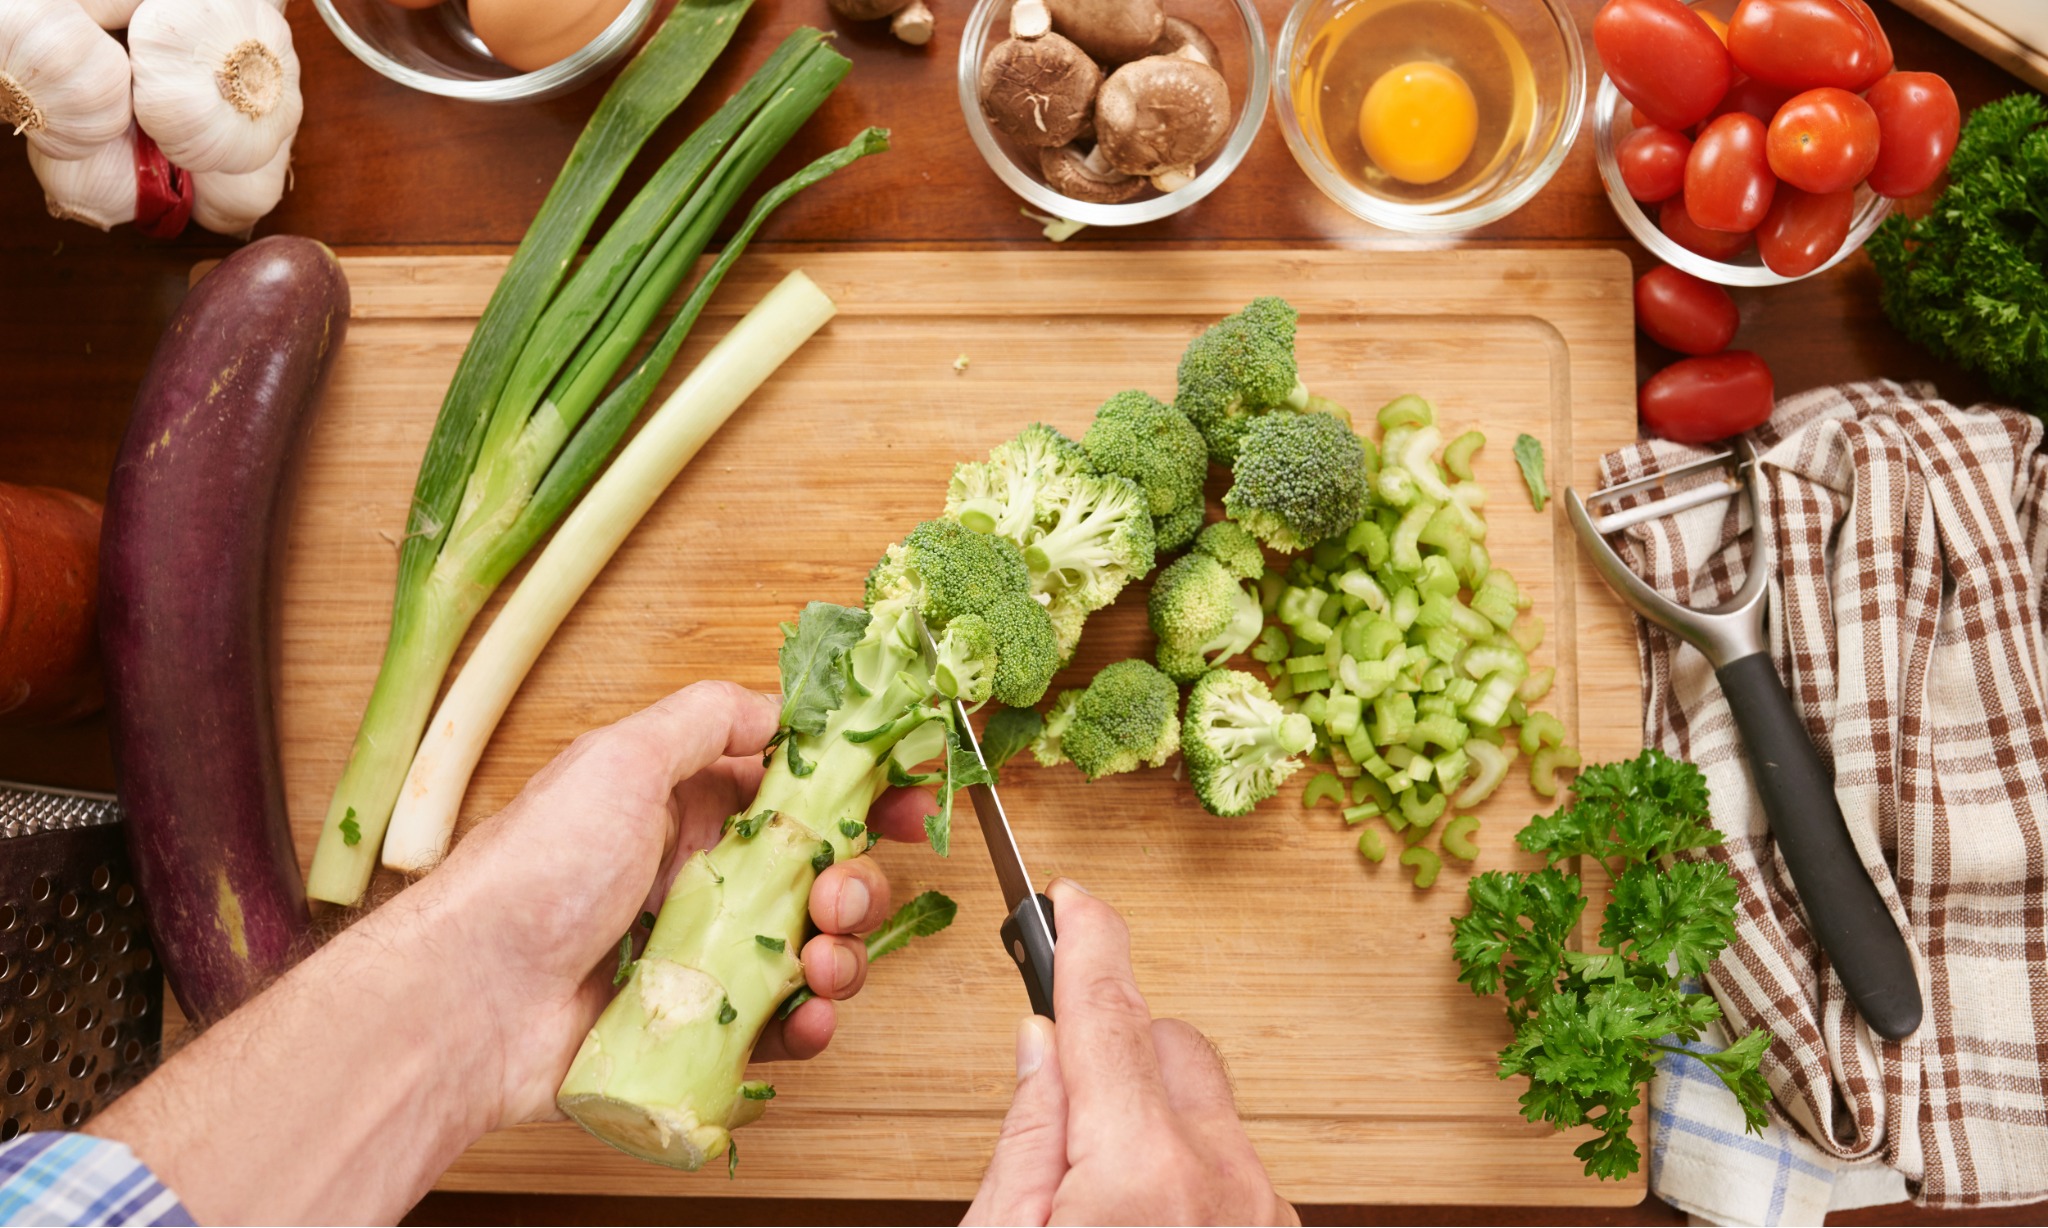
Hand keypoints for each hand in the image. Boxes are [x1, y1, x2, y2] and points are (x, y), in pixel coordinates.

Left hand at [419, 680, 934, 1129]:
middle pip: (812, 869)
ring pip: (805, 946)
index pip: (789, 786)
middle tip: (842, 890)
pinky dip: (808, 1020)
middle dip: (852, 877)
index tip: (904, 796)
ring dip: (840, 949)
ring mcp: (695, 952)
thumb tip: (777, 707)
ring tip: (823, 957)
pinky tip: (808, 1015)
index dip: (854, 789)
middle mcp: (692, 874)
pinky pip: (774, 1021)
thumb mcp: (619, 759)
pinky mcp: (692, 1024)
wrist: (470, 999)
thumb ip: (704, 719)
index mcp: (677, 804)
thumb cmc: (534, 872)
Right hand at [963, 880, 1296, 1226]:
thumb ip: (1026, 1137)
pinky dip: (1185, 1167)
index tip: (1072, 900)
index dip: (1085, 943)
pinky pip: (1228, 1157)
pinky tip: (1145, 1216)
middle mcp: (1220, 1179)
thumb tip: (1041, 1044)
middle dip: (1113, 1057)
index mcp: (1144, 1171)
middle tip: (1058, 1121)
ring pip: (1203, 1102)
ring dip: (1152, 1120)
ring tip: (1102, 1196)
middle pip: (1169, 1046)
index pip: (1108, 1015)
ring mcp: (1258, 1209)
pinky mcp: (1274, 1226)